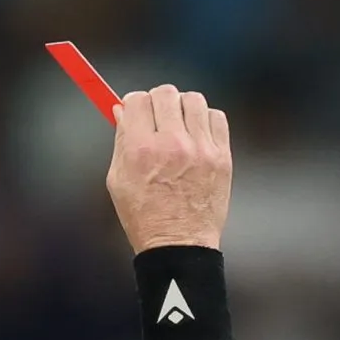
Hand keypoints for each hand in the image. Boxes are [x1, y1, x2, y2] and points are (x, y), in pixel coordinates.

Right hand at [107, 84, 231, 251]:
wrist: (178, 246)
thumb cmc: (145, 217)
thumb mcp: (117, 180)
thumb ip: (121, 141)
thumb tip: (124, 111)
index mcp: (141, 150)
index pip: (137, 99)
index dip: (134, 103)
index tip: (137, 112)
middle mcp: (172, 144)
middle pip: (165, 93)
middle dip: (158, 102)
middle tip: (157, 117)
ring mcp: (201, 150)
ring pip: (193, 100)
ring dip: (183, 108)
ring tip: (179, 126)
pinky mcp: (222, 157)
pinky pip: (217, 117)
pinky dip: (206, 120)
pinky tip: (198, 135)